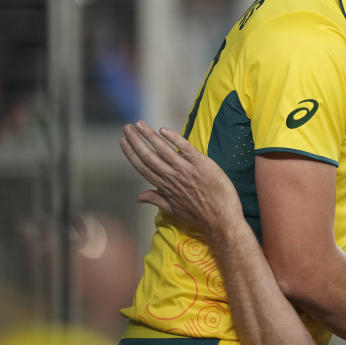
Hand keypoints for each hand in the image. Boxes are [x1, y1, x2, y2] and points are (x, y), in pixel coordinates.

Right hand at [119, 121, 241, 237]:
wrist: (222, 220)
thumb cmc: (200, 216)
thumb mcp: (174, 210)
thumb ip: (156, 199)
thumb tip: (138, 197)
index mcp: (164, 187)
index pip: (143, 167)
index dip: (131, 153)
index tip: (123, 141)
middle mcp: (172, 177)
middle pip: (148, 156)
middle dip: (136, 140)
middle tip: (127, 127)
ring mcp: (186, 170)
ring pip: (163, 149)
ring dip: (149, 135)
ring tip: (140, 124)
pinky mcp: (202, 164)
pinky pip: (185, 148)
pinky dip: (173, 138)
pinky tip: (163, 130)